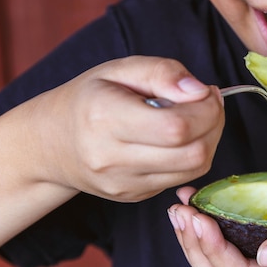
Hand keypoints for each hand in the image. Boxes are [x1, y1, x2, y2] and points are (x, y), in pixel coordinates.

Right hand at [29, 56, 224, 201]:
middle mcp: (112, 158)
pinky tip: (181, 138)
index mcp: (106, 118)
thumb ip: (163, 72)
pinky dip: (192, 156)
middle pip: (193, 153)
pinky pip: (181, 179)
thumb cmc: (90, 97)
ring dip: (210, 141)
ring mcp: (122, 183)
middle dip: (215, 124)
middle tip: (209, 103)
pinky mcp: (132, 196)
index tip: (207, 91)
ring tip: (198, 117)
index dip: (207, 108)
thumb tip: (200, 91)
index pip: (178, 126)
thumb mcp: (120, 69)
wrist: (52, 142)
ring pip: (194, 169)